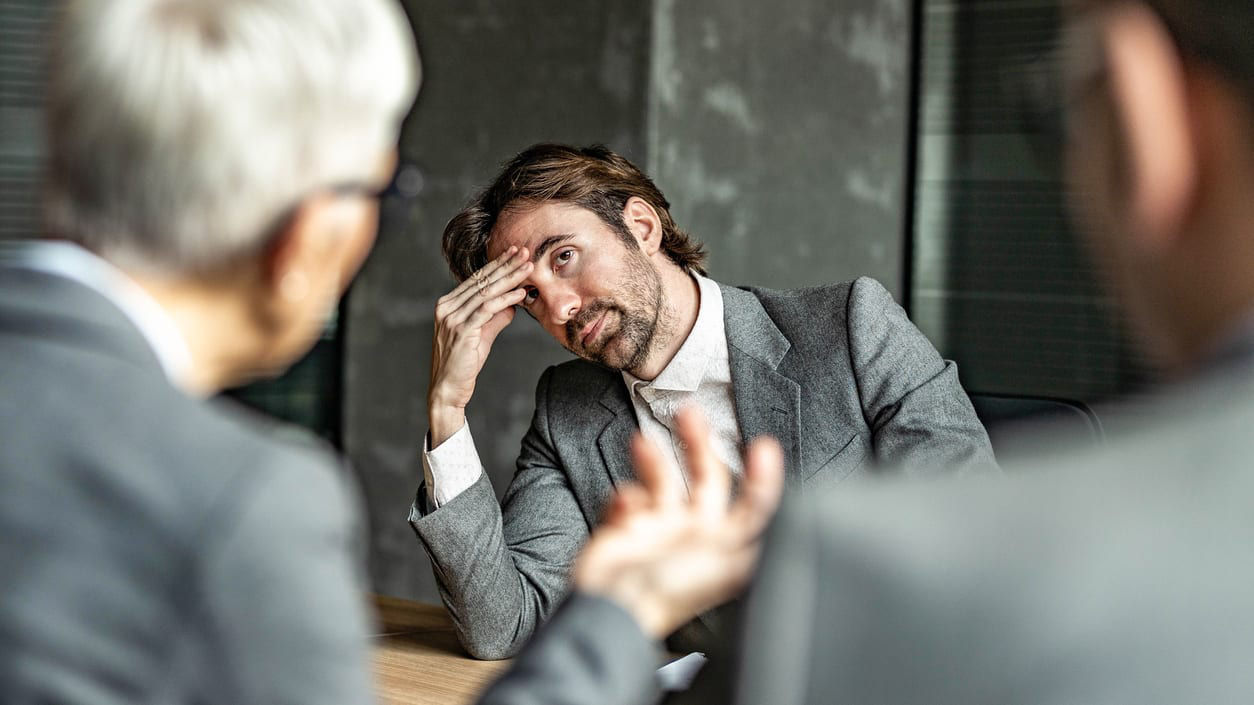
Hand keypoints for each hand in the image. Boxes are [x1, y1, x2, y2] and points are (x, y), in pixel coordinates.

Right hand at [428, 246, 531, 445]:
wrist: (447, 388)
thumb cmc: (464, 363)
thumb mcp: (482, 335)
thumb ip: (495, 318)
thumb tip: (513, 304)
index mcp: (448, 305)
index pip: (476, 279)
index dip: (497, 265)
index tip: (515, 253)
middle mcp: (447, 308)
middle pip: (482, 281)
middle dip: (506, 265)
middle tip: (525, 252)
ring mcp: (452, 319)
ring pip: (486, 292)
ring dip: (510, 278)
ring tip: (528, 268)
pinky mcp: (462, 331)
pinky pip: (487, 310)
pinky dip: (505, 300)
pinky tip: (520, 293)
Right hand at [573, 407, 784, 638]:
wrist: (613, 609)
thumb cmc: (669, 596)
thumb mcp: (728, 566)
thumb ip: (756, 535)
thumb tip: (792, 518)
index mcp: (724, 543)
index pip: (752, 504)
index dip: (762, 476)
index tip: (764, 447)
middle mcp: (694, 532)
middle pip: (704, 476)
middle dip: (698, 442)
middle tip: (690, 415)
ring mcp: (659, 529)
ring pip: (661, 479)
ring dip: (652, 459)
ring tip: (641, 444)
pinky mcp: (625, 530)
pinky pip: (626, 500)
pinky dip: (623, 499)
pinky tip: (624, 507)